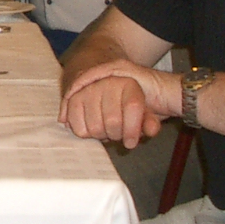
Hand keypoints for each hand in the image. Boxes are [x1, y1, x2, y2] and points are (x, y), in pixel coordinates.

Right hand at [58, 60, 175, 148]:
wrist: (104, 87)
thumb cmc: (126, 103)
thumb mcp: (145, 109)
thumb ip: (150, 121)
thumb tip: (152, 129)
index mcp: (129, 83)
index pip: (132, 107)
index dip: (132, 130)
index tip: (131, 142)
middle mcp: (107, 81)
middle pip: (113, 122)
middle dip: (116, 134)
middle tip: (116, 133)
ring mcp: (88, 89)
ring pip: (95, 127)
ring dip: (101, 135)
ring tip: (104, 129)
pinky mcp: (72, 98)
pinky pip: (77, 126)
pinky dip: (85, 134)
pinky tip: (90, 128)